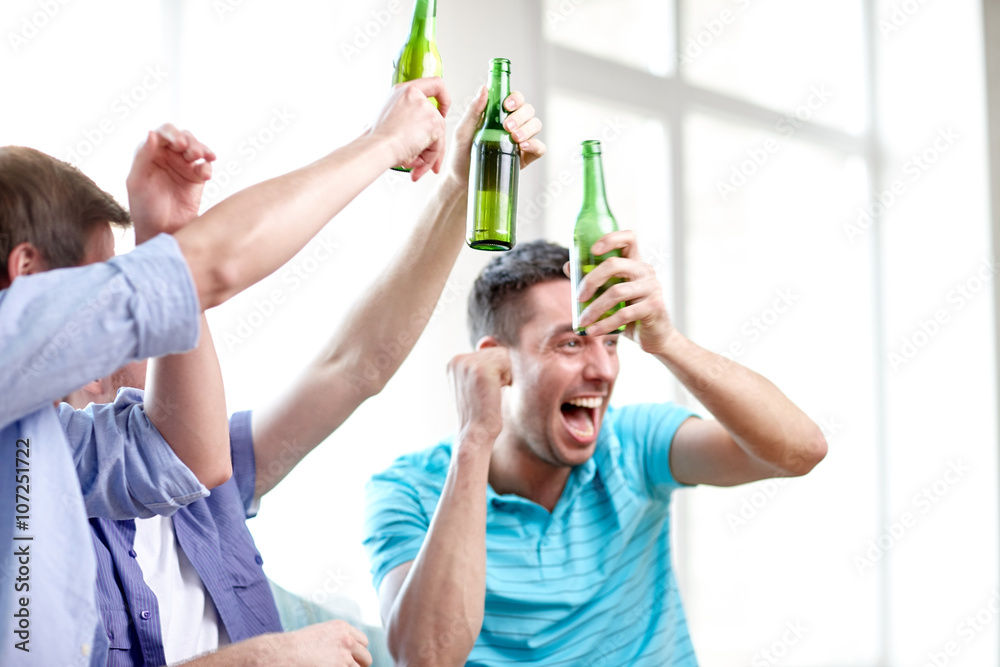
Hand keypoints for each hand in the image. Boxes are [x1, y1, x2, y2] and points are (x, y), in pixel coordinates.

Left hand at [126, 124, 215, 243]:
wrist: (162, 232)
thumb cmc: (144, 208)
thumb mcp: (137, 181)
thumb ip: (143, 156)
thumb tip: (151, 133)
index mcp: (150, 153)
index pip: (163, 133)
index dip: (172, 134)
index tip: (179, 145)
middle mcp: (168, 156)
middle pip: (183, 137)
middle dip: (190, 141)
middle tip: (192, 153)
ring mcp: (184, 166)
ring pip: (196, 148)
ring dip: (201, 149)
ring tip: (202, 158)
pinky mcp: (197, 178)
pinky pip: (205, 166)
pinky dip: (207, 167)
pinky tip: (205, 175)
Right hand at [284, 620, 372, 665]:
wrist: (283, 653)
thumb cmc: (296, 646)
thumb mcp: (321, 633)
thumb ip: (337, 639)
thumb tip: (349, 652)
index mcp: (342, 628)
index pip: (363, 642)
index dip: (357, 653)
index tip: (351, 659)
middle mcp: (347, 640)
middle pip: (366, 657)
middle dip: (358, 665)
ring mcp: (345, 657)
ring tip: (332, 666)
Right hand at [369, 77, 450, 180]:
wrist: (377, 148)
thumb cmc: (377, 140)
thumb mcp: (389, 121)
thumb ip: (407, 120)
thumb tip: (420, 135)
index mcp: (403, 91)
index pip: (434, 84)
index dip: (443, 98)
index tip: (442, 111)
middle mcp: (414, 94)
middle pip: (436, 119)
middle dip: (431, 143)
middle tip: (423, 160)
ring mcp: (425, 107)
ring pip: (437, 135)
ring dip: (427, 155)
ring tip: (413, 165)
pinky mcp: (434, 121)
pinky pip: (438, 145)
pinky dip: (429, 159)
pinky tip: (415, 165)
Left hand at [444, 88, 545, 184]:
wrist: (463, 181)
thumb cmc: (461, 154)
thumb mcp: (463, 131)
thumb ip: (473, 111)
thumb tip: (484, 89)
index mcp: (498, 114)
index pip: (515, 98)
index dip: (515, 98)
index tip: (506, 105)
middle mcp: (512, 125)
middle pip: (528, 110)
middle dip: (520, 115)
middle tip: (507, 126)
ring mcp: (520, 141)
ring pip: (536, 125)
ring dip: (528, 128)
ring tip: (514, 138)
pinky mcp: (525, 157)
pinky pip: (539, 147)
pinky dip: (535, 144)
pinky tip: (523, 147)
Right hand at [447, 347, 511, 445]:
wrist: (475, 435)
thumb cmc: (480, 413)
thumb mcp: (479, 383)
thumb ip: (483, 360)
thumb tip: (487, 340)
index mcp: (454, 362)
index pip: (488, 352)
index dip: (494, 372)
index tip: (484, 391)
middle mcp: (457, 359)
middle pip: (496, 351)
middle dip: (500, 372)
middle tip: (488, 394)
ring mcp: (467, 363)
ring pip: (503, 355)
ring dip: (505, 375)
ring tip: (491, 393)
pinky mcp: (481, 369)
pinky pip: (507, 362)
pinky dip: (507, 378)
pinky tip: (496, 393)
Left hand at [573, 230, 677, 353]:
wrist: (655, 336)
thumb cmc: (631, 312)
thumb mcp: (611, 293)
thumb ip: (593, 279)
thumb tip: (568, 266)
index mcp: (635, 262)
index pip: (628, 238)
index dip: (610, 239)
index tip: (592, 251)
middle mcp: (645, 270)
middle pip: (614, 264)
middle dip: (591, 280)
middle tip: (578, 298)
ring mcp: (652, 287)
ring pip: (616, 292)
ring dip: (594, 308)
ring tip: (582, 321)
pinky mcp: (654, 306)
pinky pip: (624, 314)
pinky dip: (605, 324)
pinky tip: (593, 331)